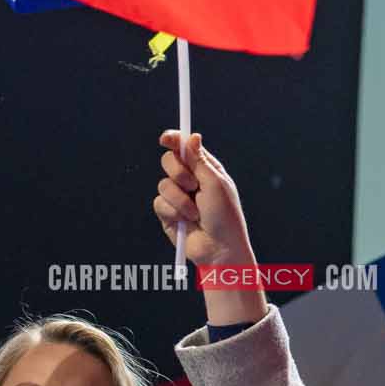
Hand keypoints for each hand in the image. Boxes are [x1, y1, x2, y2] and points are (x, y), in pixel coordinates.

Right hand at [153, 130, 255, 269]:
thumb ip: (199, 161)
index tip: (165, 138)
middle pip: (169, 161)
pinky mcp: (168, 214)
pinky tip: (185, 222)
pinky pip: (159, 204)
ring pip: (163, 184)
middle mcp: (190, 180)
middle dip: (178, 172)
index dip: (174, 140)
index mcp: (205, 169)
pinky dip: (173, 212)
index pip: (185, 148)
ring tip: (195, 213)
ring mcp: (178, 197)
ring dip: (180, 199)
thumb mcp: (215, 184)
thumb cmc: (225, 217)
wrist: (219, 249)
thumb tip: (192, 136)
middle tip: (192, 184)